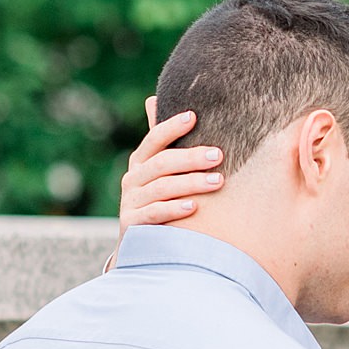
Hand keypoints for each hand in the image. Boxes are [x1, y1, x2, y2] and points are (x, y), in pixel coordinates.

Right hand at [118, 97, 226, 227]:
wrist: (141, 246)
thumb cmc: (160, 202)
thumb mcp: (163, 176)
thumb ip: (169, 146)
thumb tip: (163, 103)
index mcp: (141, 162)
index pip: (154, 139)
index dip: (172, 127)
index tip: (194, 117)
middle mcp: (132, 179)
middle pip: (162, 163)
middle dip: (191, 157)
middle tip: (218, 155)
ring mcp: (130, 201)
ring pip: (161, 188)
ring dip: (190, 183)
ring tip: (217, 181)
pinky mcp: (132, 224)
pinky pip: (154, 213)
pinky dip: (174, 209)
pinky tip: (194, 207)